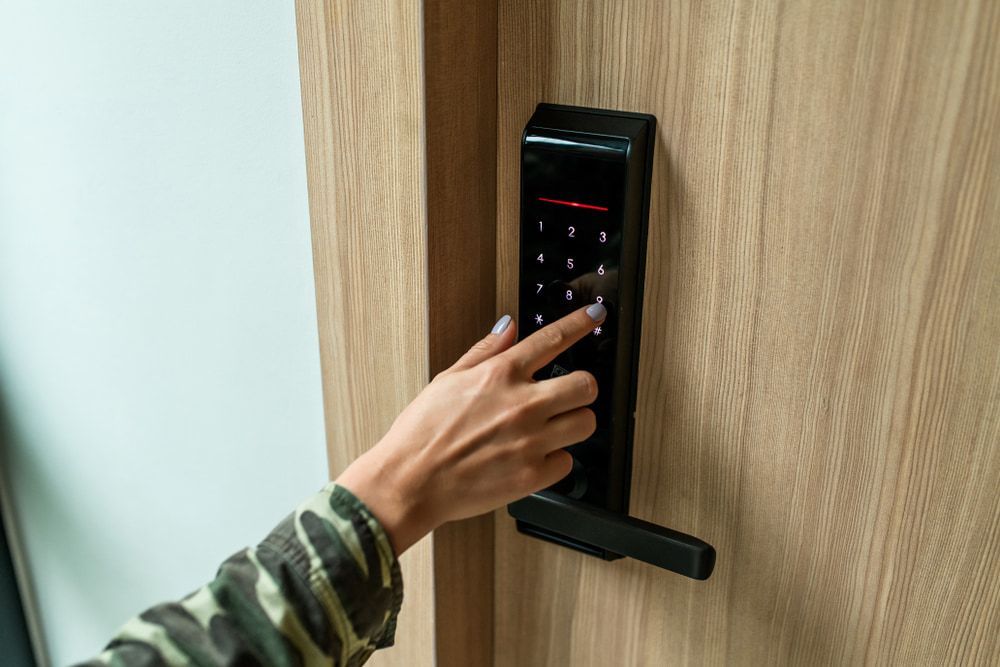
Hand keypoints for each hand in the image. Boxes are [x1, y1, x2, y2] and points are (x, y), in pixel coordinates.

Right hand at [335, 303, 606, 554]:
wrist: (410, 482)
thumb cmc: (421, 433)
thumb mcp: (448, 379)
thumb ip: (485, 351)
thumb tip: (510, 326)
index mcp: (499, 375)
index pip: (553, 338)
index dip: (581, 322)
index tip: (596, 315)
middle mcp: (521, 405)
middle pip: (586, 385)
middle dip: (581, 387)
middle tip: (568, 394)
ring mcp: (530, 441)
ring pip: (585, 423)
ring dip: (573, 423)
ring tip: (551, 428)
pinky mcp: (532, 476)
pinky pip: (567, 462)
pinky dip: (554, 460)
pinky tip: (533, 457)